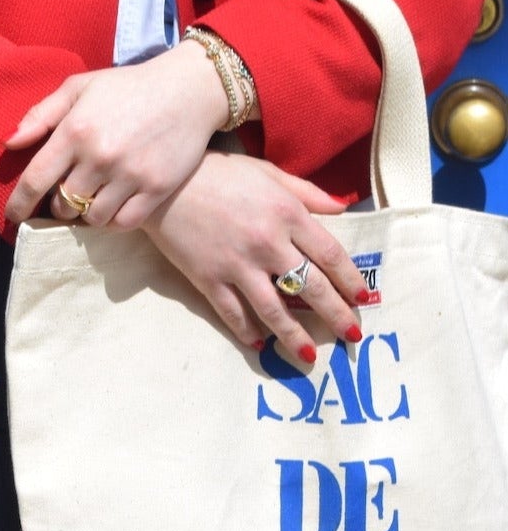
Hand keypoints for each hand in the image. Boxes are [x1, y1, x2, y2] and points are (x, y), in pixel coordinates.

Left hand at [4, 40, 230, 231]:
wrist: (188, 89)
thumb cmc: (127, 88)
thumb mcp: (81, 88)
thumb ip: (42, 114)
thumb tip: (9, 144)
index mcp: (76, 130)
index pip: (35, 180)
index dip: (18, 204)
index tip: (11, 216)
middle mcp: (100, 156)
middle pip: (62, 205)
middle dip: (60, 203)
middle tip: (72, 190)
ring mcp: (129, 175)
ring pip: (91, 218)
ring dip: (88, 213)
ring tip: (95, 195)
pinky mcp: (155, 189)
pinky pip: (121, 223)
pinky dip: (114, 220)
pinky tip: (115, 204)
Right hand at [140, 150, 368, 362]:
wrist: (166, 184)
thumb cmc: (220, 173)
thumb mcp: (269, 173)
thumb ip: (307, 193)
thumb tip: (342, 208)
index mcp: (287, 214)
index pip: (330, 255)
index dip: (351, 281)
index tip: (365, 300)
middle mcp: (268, 244)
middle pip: (311, 288)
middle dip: (335, 315)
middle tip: (351, 336)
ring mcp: (237, 265)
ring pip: (274, 310)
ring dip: (294, 337)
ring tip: (309, 357)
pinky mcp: (209, 280)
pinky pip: (233, 313)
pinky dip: (247, 332)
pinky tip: (259, 345)